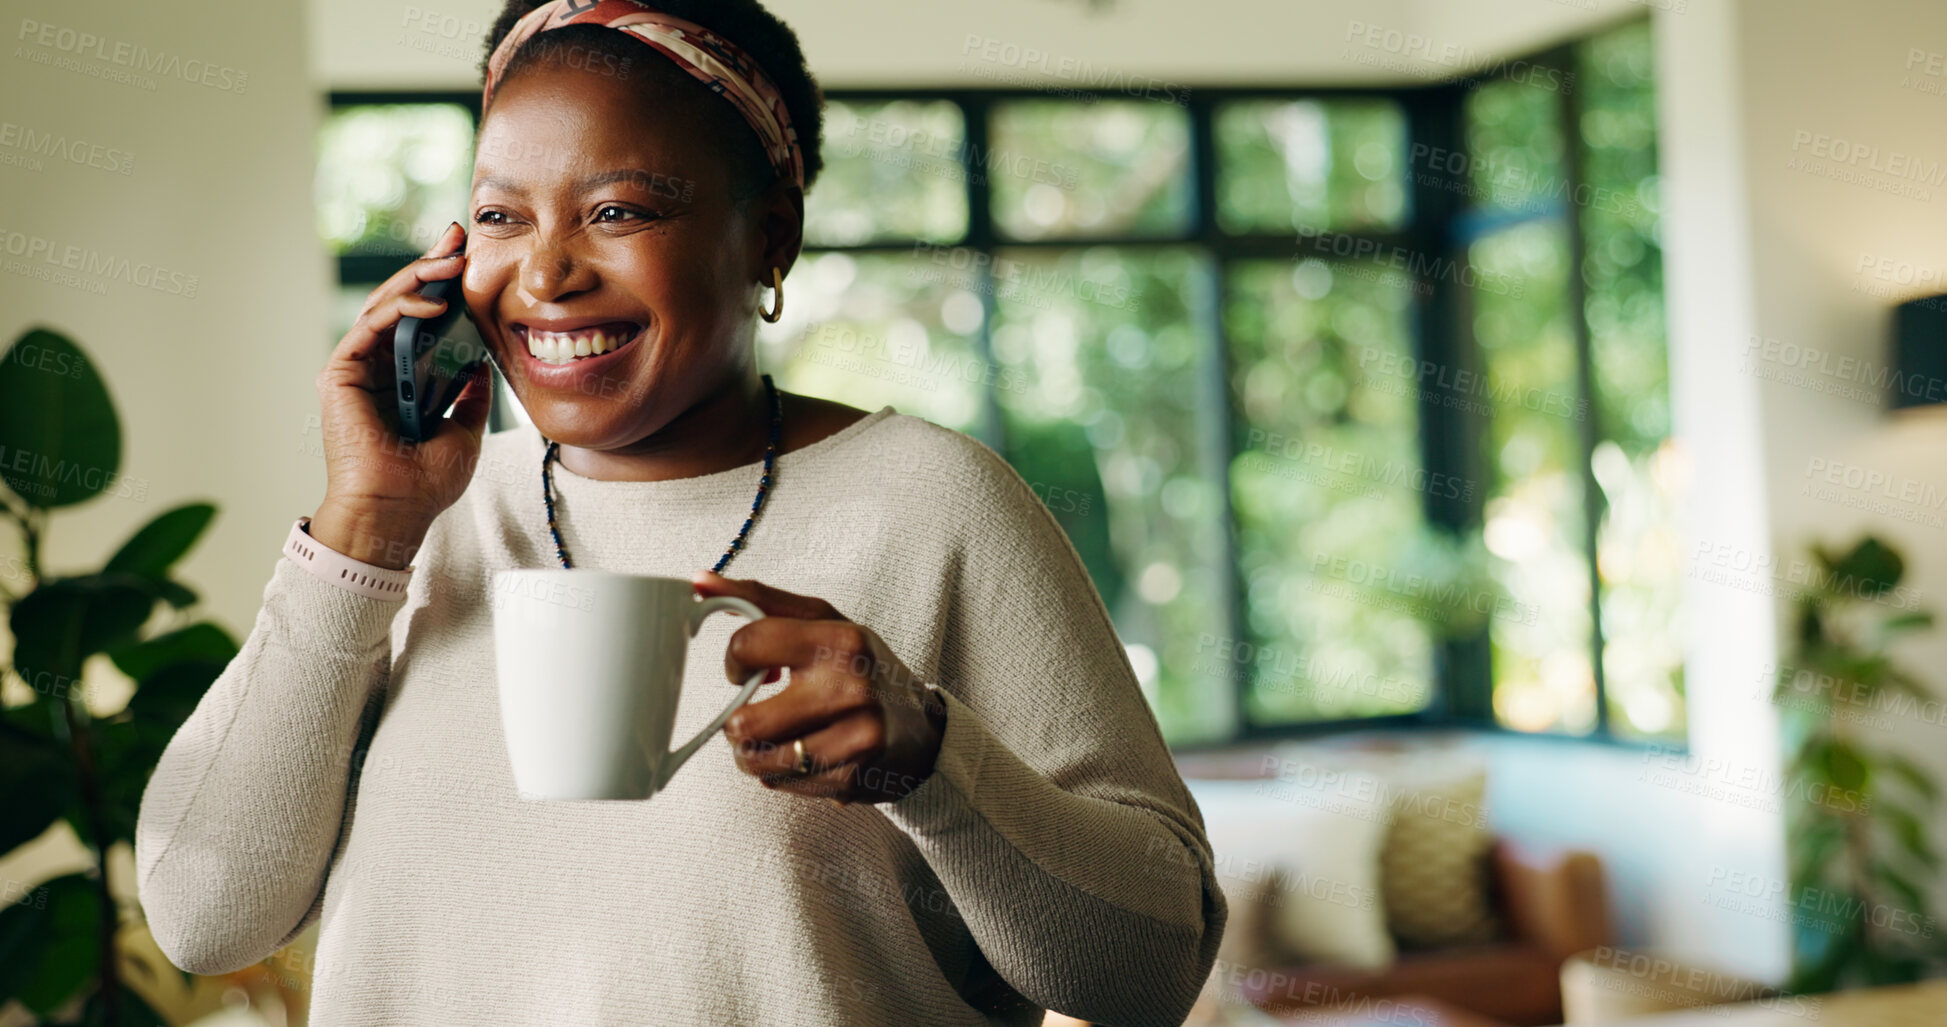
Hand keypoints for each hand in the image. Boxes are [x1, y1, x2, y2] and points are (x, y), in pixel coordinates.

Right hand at [311, 222, 491, 568]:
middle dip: (429, 267)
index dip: (441, 287)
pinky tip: (432, 303)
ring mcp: (354, 369)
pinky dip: (401, 310)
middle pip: (401, 305)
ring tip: (450, 259)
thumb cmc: (426, 482)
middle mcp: (375, 369)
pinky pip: (371, 328)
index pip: (420, 321)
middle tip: (456, 235)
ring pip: (383, 307)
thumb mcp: (465, 431)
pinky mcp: (339, 374)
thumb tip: (482, 363)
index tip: (466, 257)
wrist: (397, 511)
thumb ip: (469, 395)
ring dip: (418, 279)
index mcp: (401, 379)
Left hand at [694, 571, 946, 804]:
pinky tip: (805, 755)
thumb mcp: (824, 623)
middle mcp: (851, 690)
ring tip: (780, 736)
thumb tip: (700, 581)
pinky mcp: (850, 780)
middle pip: (744, 723)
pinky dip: (779, 773)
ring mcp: (853, 740)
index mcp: (842, 641)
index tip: (749, 668)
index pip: (749, 645)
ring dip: (754, 752)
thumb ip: (762, 600)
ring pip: (755, 761)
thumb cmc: (862, 670)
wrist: (921, 731)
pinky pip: (778, 785)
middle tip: (760, 712)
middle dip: (739, 722)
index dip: (734, 660)